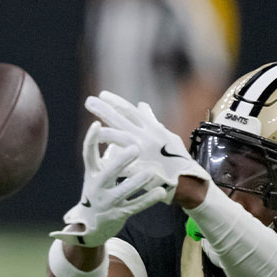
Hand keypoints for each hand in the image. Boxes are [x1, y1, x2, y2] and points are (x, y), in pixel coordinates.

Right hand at [51, 122, 169, 246]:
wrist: (90, 225)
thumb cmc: (99, 190)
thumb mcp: (98, 173)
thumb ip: (110, 153)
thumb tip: (120, 125)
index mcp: (92, 173)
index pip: (88, 154)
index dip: (91, 140)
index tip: (96, 124)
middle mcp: (96, 188)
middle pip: (106, 174)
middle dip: (120, 161)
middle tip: (135, 148)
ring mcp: (107, 203)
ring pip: (123, 191)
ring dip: (137, 182)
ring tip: (151, 172)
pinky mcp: (119, 214)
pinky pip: (136, 206)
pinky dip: (148, 199)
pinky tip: (161, 191)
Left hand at [84, 90, 208, 198]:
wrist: (188, 182)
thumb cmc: (176, 157)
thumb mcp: (166, 136)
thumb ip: (151, 121)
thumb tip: (141, 105)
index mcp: (152, 129)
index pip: (131, 111)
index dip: (116, 102)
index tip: (102, 94)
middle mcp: (148, 138)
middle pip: (122, 121)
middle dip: (105, 110)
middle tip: (89, 101)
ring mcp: (145, 154)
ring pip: (122, 140)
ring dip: (107, 134)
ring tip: (95, 131)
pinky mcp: (143, 170)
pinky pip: (124, 166)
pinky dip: (113, 164)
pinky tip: (100, 161)